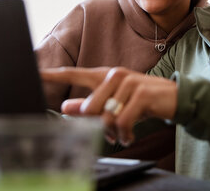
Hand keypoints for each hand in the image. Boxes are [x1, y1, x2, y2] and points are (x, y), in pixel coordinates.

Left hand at [40, 66, 177, 145]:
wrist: (173, 98)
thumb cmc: (140, 101)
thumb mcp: (115, 104)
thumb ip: (90, 105)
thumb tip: (65, 107)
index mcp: (104, 76)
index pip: (74, 73)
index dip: (54, 74)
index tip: (36, 73)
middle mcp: (115, 75)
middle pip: (90, 107)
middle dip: (98, 127)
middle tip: (109, 135)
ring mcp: (129, 82)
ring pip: (107, 116)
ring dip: (113, 133)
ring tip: (121, 136)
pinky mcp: (141, 93)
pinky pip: (123, 121)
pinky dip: (125, 134)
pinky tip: (129, 136)